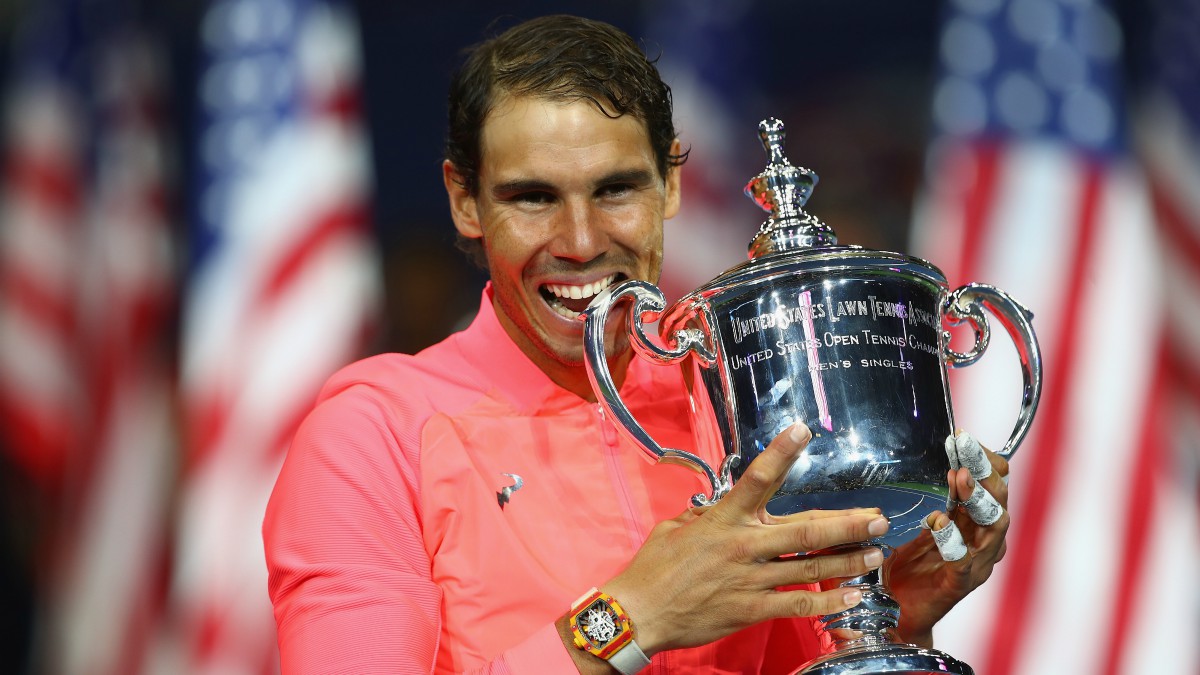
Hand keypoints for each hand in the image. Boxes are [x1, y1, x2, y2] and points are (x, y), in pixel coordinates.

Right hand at [599, 422, 889, 655]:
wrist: (639, 612)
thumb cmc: (654, 567)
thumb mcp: (677, 526)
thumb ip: (708, 514)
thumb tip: (724, 505)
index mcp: (724, 518)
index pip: (758, 478)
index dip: (782, 452)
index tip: (804, 430)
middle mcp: (743, 545)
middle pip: (807, 530)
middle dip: (848, 524)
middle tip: (878, 518)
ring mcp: (750, 579)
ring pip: (811, 567)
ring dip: (849, 560)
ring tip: (876, 553)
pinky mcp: (751, 609)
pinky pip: (798, 604)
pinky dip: (829, 600)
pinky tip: (852, 597)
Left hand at [887, 430, 1009, 646]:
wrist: (900, 610)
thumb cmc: (914, 566)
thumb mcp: (927, 524)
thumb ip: (943, 500)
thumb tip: (951, 464)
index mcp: (977, 524)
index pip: (997, 485)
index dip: (987, 461)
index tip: (965, 439)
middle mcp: (985, 542)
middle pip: (999, 500)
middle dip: (985, 471)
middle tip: (965, 448)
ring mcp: (977, 564)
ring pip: (993, 526)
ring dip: (976, 499)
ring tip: (959, 477)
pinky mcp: (959, 584)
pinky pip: (962, 560)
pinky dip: (952, 539)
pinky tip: (938, 522)